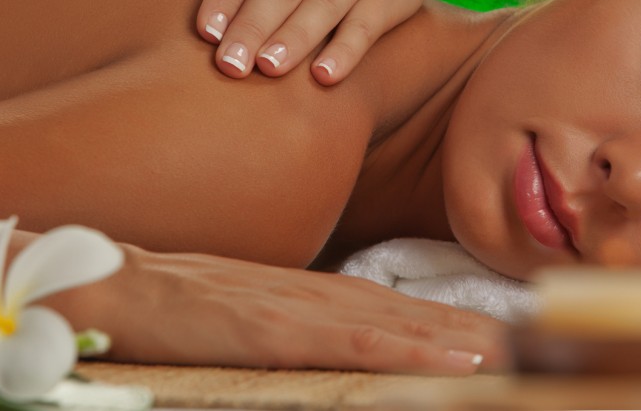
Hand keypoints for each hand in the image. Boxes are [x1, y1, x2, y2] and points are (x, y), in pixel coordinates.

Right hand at [66, 247, 509, 373]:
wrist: (116, 282)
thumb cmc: (174, 301)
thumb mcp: (241, 308)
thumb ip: (287, 320)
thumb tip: (326, 340)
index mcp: (304, 291)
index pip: (385, 305)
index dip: (438, 319)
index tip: (487, 332)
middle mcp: (309, 293)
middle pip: (399, 311)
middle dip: (460, 329)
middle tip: (524, 342)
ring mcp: (292, 308)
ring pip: (388, 324)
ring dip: (449, 338)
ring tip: (504, 351)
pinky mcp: (269, 330)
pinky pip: (347, 341)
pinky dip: (402, 348)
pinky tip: (444, 358)